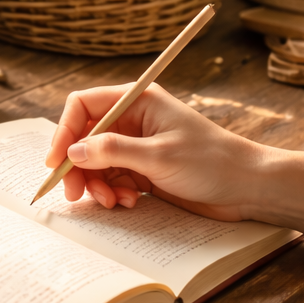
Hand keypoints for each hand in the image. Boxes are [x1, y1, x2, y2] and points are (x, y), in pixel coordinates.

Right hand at [44, 82, 263, 219]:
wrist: (248, 187)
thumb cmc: (211, 161)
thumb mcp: (159, 155)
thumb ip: (113, 151)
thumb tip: (72, 153)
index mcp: (136, 101)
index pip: (83, 106)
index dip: (64, 132)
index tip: (55, 162)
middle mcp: (132, 120)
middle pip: (84, 138)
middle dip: (78, 167)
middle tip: (75, 194)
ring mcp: (136, 145)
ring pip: (95, 163)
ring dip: (97, 184)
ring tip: (113, 201)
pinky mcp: (142, 169)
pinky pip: (112, 178)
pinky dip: (113, 192)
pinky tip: (129, 201)